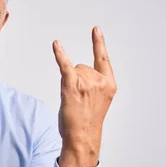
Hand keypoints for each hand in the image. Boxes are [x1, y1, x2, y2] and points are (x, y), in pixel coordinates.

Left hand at [52, 26, 116, 166]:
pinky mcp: (72, 85)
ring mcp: (87, 83)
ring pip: (73, 69)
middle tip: (78, 99)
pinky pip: (65, 65)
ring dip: (69, 82)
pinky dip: (60, 54)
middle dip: (77, 79)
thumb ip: (95, 84)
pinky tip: (56, 44)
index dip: (98, 44)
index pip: (103, 59)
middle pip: (82, 66)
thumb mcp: (99, 101)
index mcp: (109, 84)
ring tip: (73, 100)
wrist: (82, 137)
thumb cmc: (87, 121)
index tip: (96, 29)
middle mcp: (100, 81)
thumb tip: (78, 71)